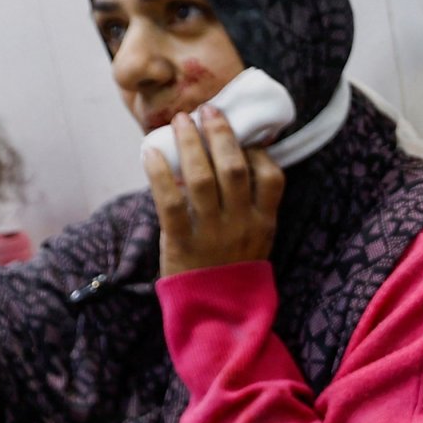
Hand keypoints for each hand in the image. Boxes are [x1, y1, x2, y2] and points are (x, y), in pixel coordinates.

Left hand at [145, 106, 284, 278]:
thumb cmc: (233, 269)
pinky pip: (170, 201)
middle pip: (235, 168)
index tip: (243, 135)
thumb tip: (231, 160)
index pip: (272, 177)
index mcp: (265, 222)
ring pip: (203, 178)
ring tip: (180, 121)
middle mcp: (242, 224)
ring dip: (190, 144)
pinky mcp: (183, 242)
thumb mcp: (256, 240)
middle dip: (220, 133)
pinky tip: (150, 152)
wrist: (217, 313)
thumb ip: (250, 206)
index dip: (258, 151)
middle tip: (208, 109)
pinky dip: (159, 173)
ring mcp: (213, 233)